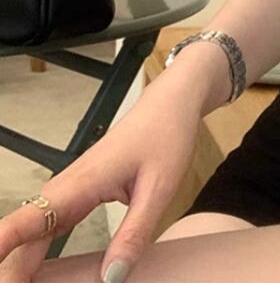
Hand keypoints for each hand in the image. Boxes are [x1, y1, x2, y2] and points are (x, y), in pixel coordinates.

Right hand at [0, 75, 204, 281]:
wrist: (172, 104)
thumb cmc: (166, 136)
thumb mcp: (159, 188)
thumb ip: (134, 233)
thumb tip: (111, 278)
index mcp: (81, 184)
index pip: (25, 222)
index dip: (0, 248)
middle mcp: (68, 186)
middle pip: (23, 236)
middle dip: (10, 271)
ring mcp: (73, 188)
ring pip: (33, 233)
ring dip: (21, 265)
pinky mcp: (82, 192)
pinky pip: (51, 226)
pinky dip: (39, 252)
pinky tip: (39, 275)